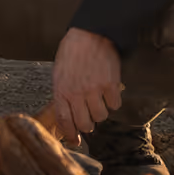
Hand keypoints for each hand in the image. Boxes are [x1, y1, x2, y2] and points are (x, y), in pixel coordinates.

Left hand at [51, 27, 122, 145]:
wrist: (89, 34)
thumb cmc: (72, 52)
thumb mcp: (59, 73)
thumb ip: (62, 94)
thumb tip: (66, 115)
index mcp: (61, 90)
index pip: (64, 121)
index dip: (70, 134)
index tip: (75, 140)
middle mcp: (77, 93)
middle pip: (85, 124)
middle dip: (88, 124)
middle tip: (89, 118)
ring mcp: (94, 90)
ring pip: (101, 117)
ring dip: (101, 112)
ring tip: (98, 100)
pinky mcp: (110, 85)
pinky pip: (115, 105)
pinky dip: (113, 101)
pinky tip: (109, 92)